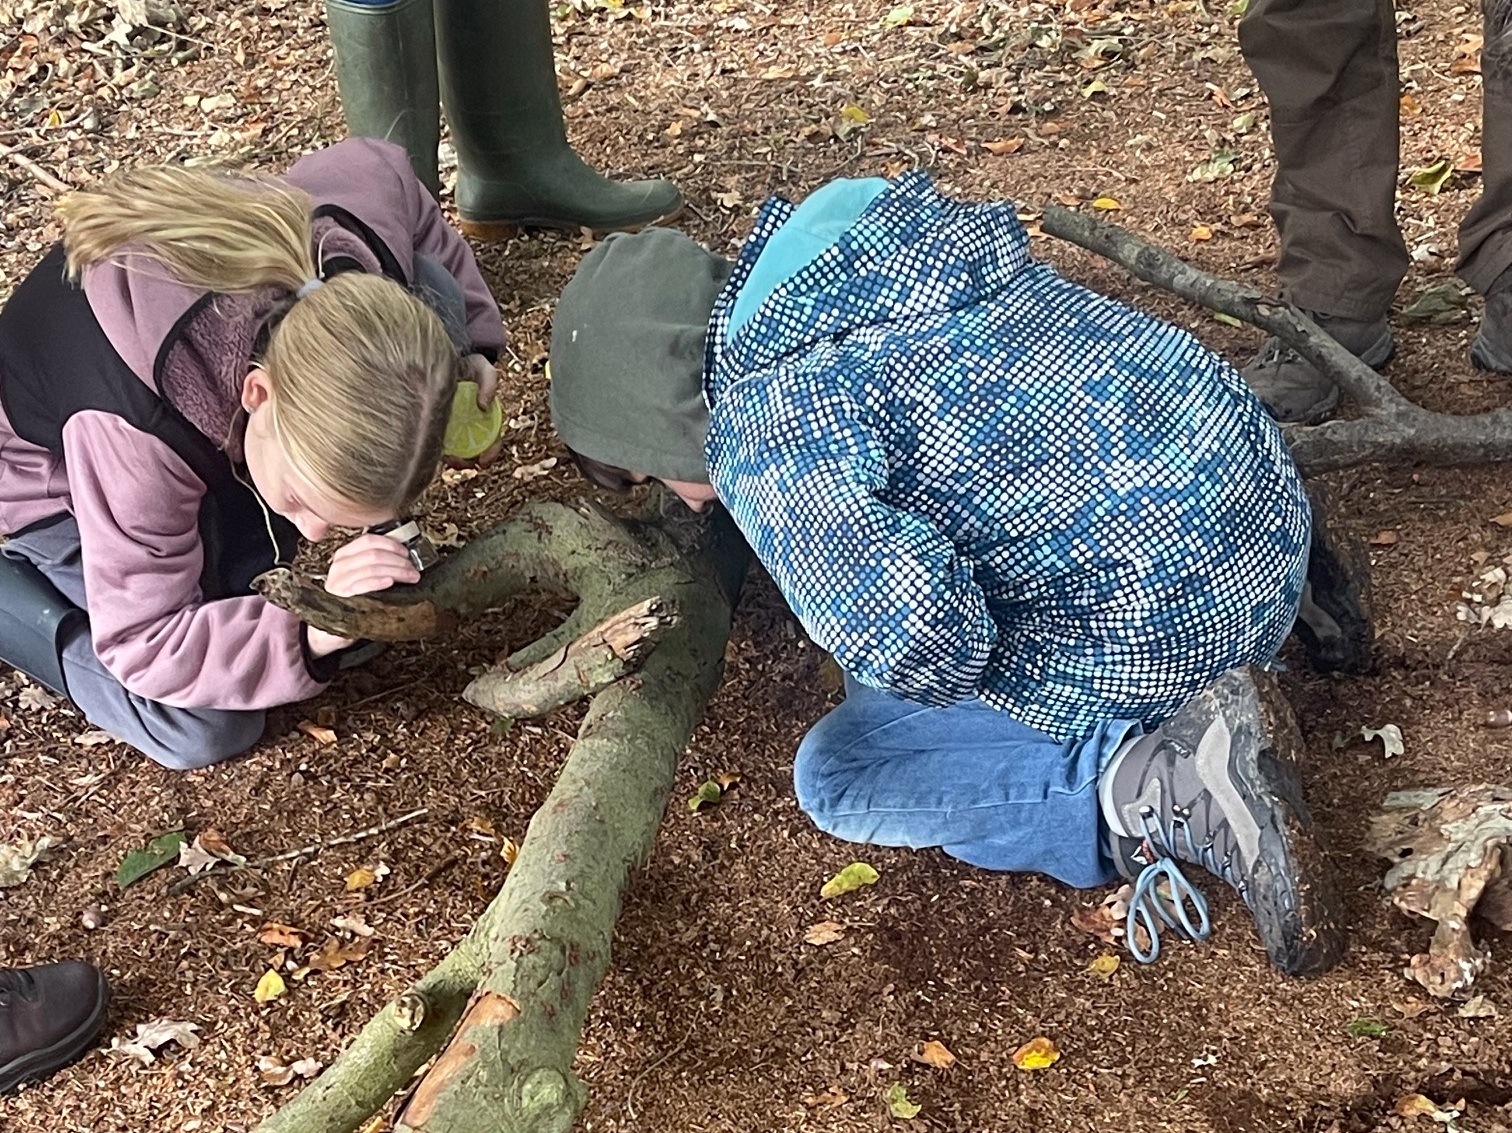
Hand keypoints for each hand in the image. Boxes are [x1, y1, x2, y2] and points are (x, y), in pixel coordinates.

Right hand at [306, 533, 422, 656]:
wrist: (337, 624)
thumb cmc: (355, 596)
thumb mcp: (361, 574)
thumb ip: (376, 562)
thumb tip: (405, 556)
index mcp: (344, 554)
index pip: (368, 540)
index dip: (391, 544)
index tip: (406, 553)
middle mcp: (339, 565)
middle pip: (374, 555)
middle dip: (398, 561)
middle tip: (413, 570)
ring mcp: (338, 581)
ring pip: (372, 568)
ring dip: (396, 572)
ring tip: (410, 577)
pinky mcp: (341, 597)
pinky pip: (362, 585)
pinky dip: (378, 582)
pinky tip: (390, 582)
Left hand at [445, 353, 504, 470]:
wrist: (438, 357)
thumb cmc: (462, 363)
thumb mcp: (480, 367)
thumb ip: (490, 381)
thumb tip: (484, 406)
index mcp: (483, 416)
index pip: (492, 439)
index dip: (491, 452)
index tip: (484, 460)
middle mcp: (468, 424)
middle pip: (473, 450)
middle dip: (470, 462)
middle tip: (464, 463)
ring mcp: (450, 426)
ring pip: (455, 451)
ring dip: (455, 461)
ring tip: (449, 459)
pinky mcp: (432, 426)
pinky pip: (435, 445)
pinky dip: (436, 452)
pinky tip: (434, 451)